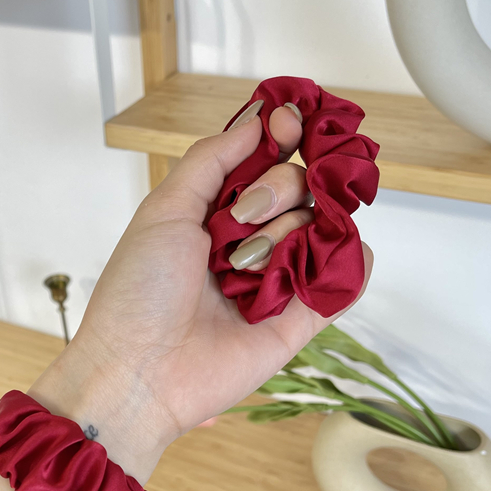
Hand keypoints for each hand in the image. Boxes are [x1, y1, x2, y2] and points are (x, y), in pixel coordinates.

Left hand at [29, 105, 372, 480]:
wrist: (140, 372)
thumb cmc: (139, 291)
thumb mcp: (165, 210)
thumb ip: (211, 160)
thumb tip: (258, 119)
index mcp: (214, 213)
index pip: (265, 160)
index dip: (283, 137)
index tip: (289, 123)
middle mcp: (249, 241)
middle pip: (298, 185)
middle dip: (275, 191)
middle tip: (240, 220)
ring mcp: (276, 279)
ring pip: (321, 225)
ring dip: (287, 234)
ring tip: (247, 268)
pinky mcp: (298, 319)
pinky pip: (344, 280)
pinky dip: (351, 262)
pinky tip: (340, 253)